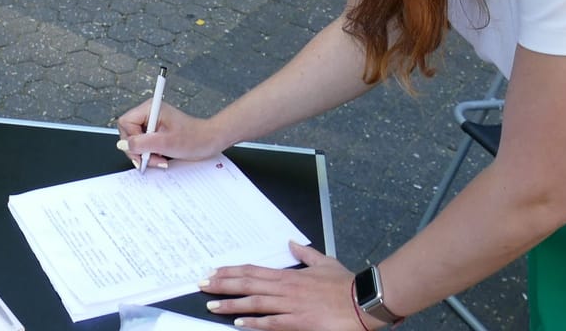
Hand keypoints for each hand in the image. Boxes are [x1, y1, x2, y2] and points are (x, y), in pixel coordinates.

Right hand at [115, 99, 224, 167]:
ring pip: (136, 142)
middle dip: (139, 150)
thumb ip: (141, 143)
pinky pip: (144, 145)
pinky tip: (161, 157)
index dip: (131, 140)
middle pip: (129, 134)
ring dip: (146, 155)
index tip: (142, 151)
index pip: (125, 123)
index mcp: (150, 108)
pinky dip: (150, 154)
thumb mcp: (165, 143)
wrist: (209, 141)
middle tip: (151, 159)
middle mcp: (149, 113)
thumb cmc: (194, 138)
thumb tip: (123, 144)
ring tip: (160, 159)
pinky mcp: (155, 132)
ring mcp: (152, 123)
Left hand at [202, 242, 362, 330]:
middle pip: (247, 283)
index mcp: (289, 275)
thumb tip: (292, 243)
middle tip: (201, 285)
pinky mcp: (299, 321)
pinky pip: (272, 322)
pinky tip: (239, 324)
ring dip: (231, 304)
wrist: (363, 301)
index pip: (253, 271)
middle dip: (222, 284)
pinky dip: (254, 323)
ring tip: (211, 304)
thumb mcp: (324, 262)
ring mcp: (290, 305)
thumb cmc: (345, 284)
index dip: (231, 272)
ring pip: (254, 302)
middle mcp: (285, 288)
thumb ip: (305, 254)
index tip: (214, 272)